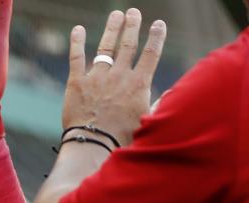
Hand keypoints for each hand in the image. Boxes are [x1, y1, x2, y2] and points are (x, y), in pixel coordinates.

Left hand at [62, 8, 166, 146]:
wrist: (93, 144)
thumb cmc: (122, 138)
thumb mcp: (148, 121)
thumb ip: (159, 104)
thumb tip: (172, 93)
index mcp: (138, 84)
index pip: (150, 54)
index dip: (156, 37)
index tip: (158, 24)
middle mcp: (119, 76)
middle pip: (128, 45)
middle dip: (132, 26)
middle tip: (133, 12)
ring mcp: (97, 77)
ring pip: (105, 47)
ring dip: (112, 28)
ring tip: (116, 14)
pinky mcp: (77, 83)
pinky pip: (76, 58)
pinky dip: (76, 42)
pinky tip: (77, 30)